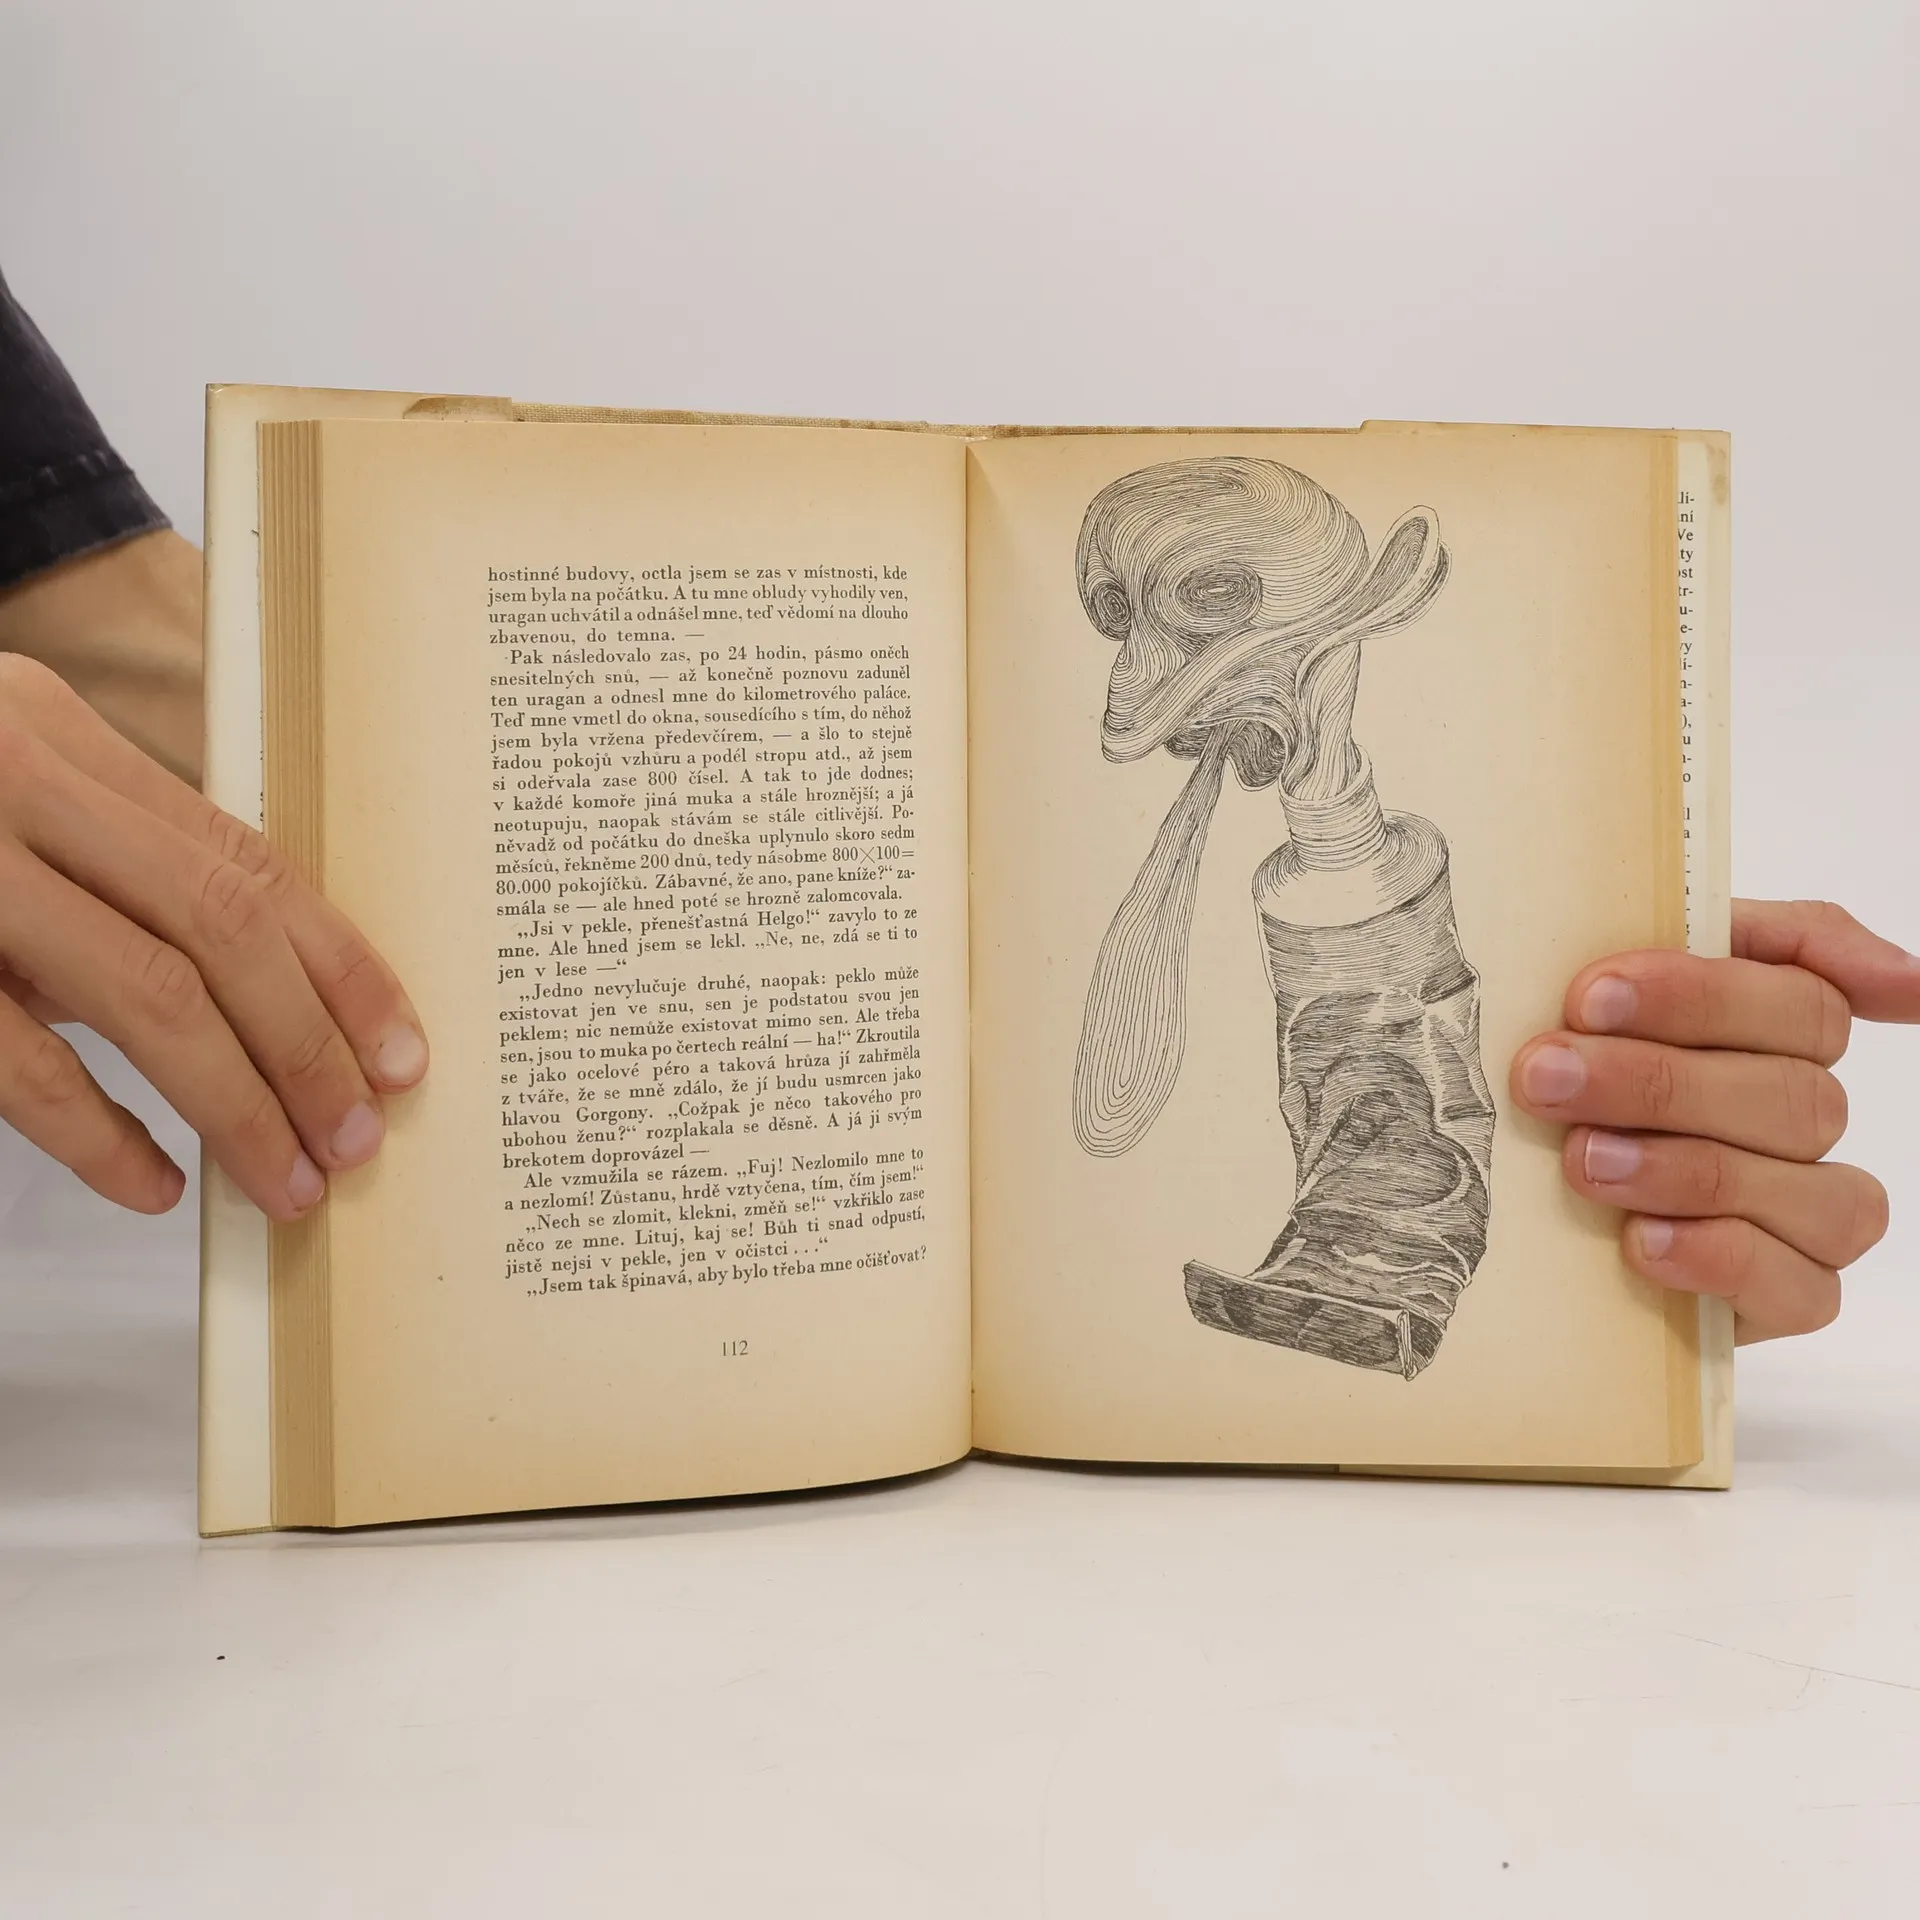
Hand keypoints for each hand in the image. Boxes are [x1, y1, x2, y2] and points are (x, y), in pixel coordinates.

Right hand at [0, 652, 427, 1218]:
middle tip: (355, 1140)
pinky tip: (154, 1184)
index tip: (399, 1049)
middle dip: (305, 1045)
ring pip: (138, 993)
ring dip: (232, 1101)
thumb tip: (254, 989)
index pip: (245, 859)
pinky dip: (95, 1133)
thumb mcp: (3, 783)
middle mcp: (9, 781)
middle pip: (215, 927)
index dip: (339, 963)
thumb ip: (105, 860)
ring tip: (287, 1180)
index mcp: (56, 734)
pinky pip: (12, 1057)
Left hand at [1511, 900, 1919, 1342]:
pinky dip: (1718, 1258)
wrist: (1495, 1203)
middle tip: (1547, 1076)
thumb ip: (1732, 940)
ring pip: (1811, 1191)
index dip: (1698, 996)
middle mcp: (1808, 1117)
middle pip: (1792, 1096)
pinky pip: (1804, 1289)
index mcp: (1781, 1028)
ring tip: (1583, 1160)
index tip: (1589, 997)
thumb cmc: (1570, 1073)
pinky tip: (1641, 1240)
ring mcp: (1809, 1212)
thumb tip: (1908, 983)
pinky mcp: (1788, 1297)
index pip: (1803, 1002)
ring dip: (1685, 1170)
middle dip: (1656, 1082)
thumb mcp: (1615, 987)